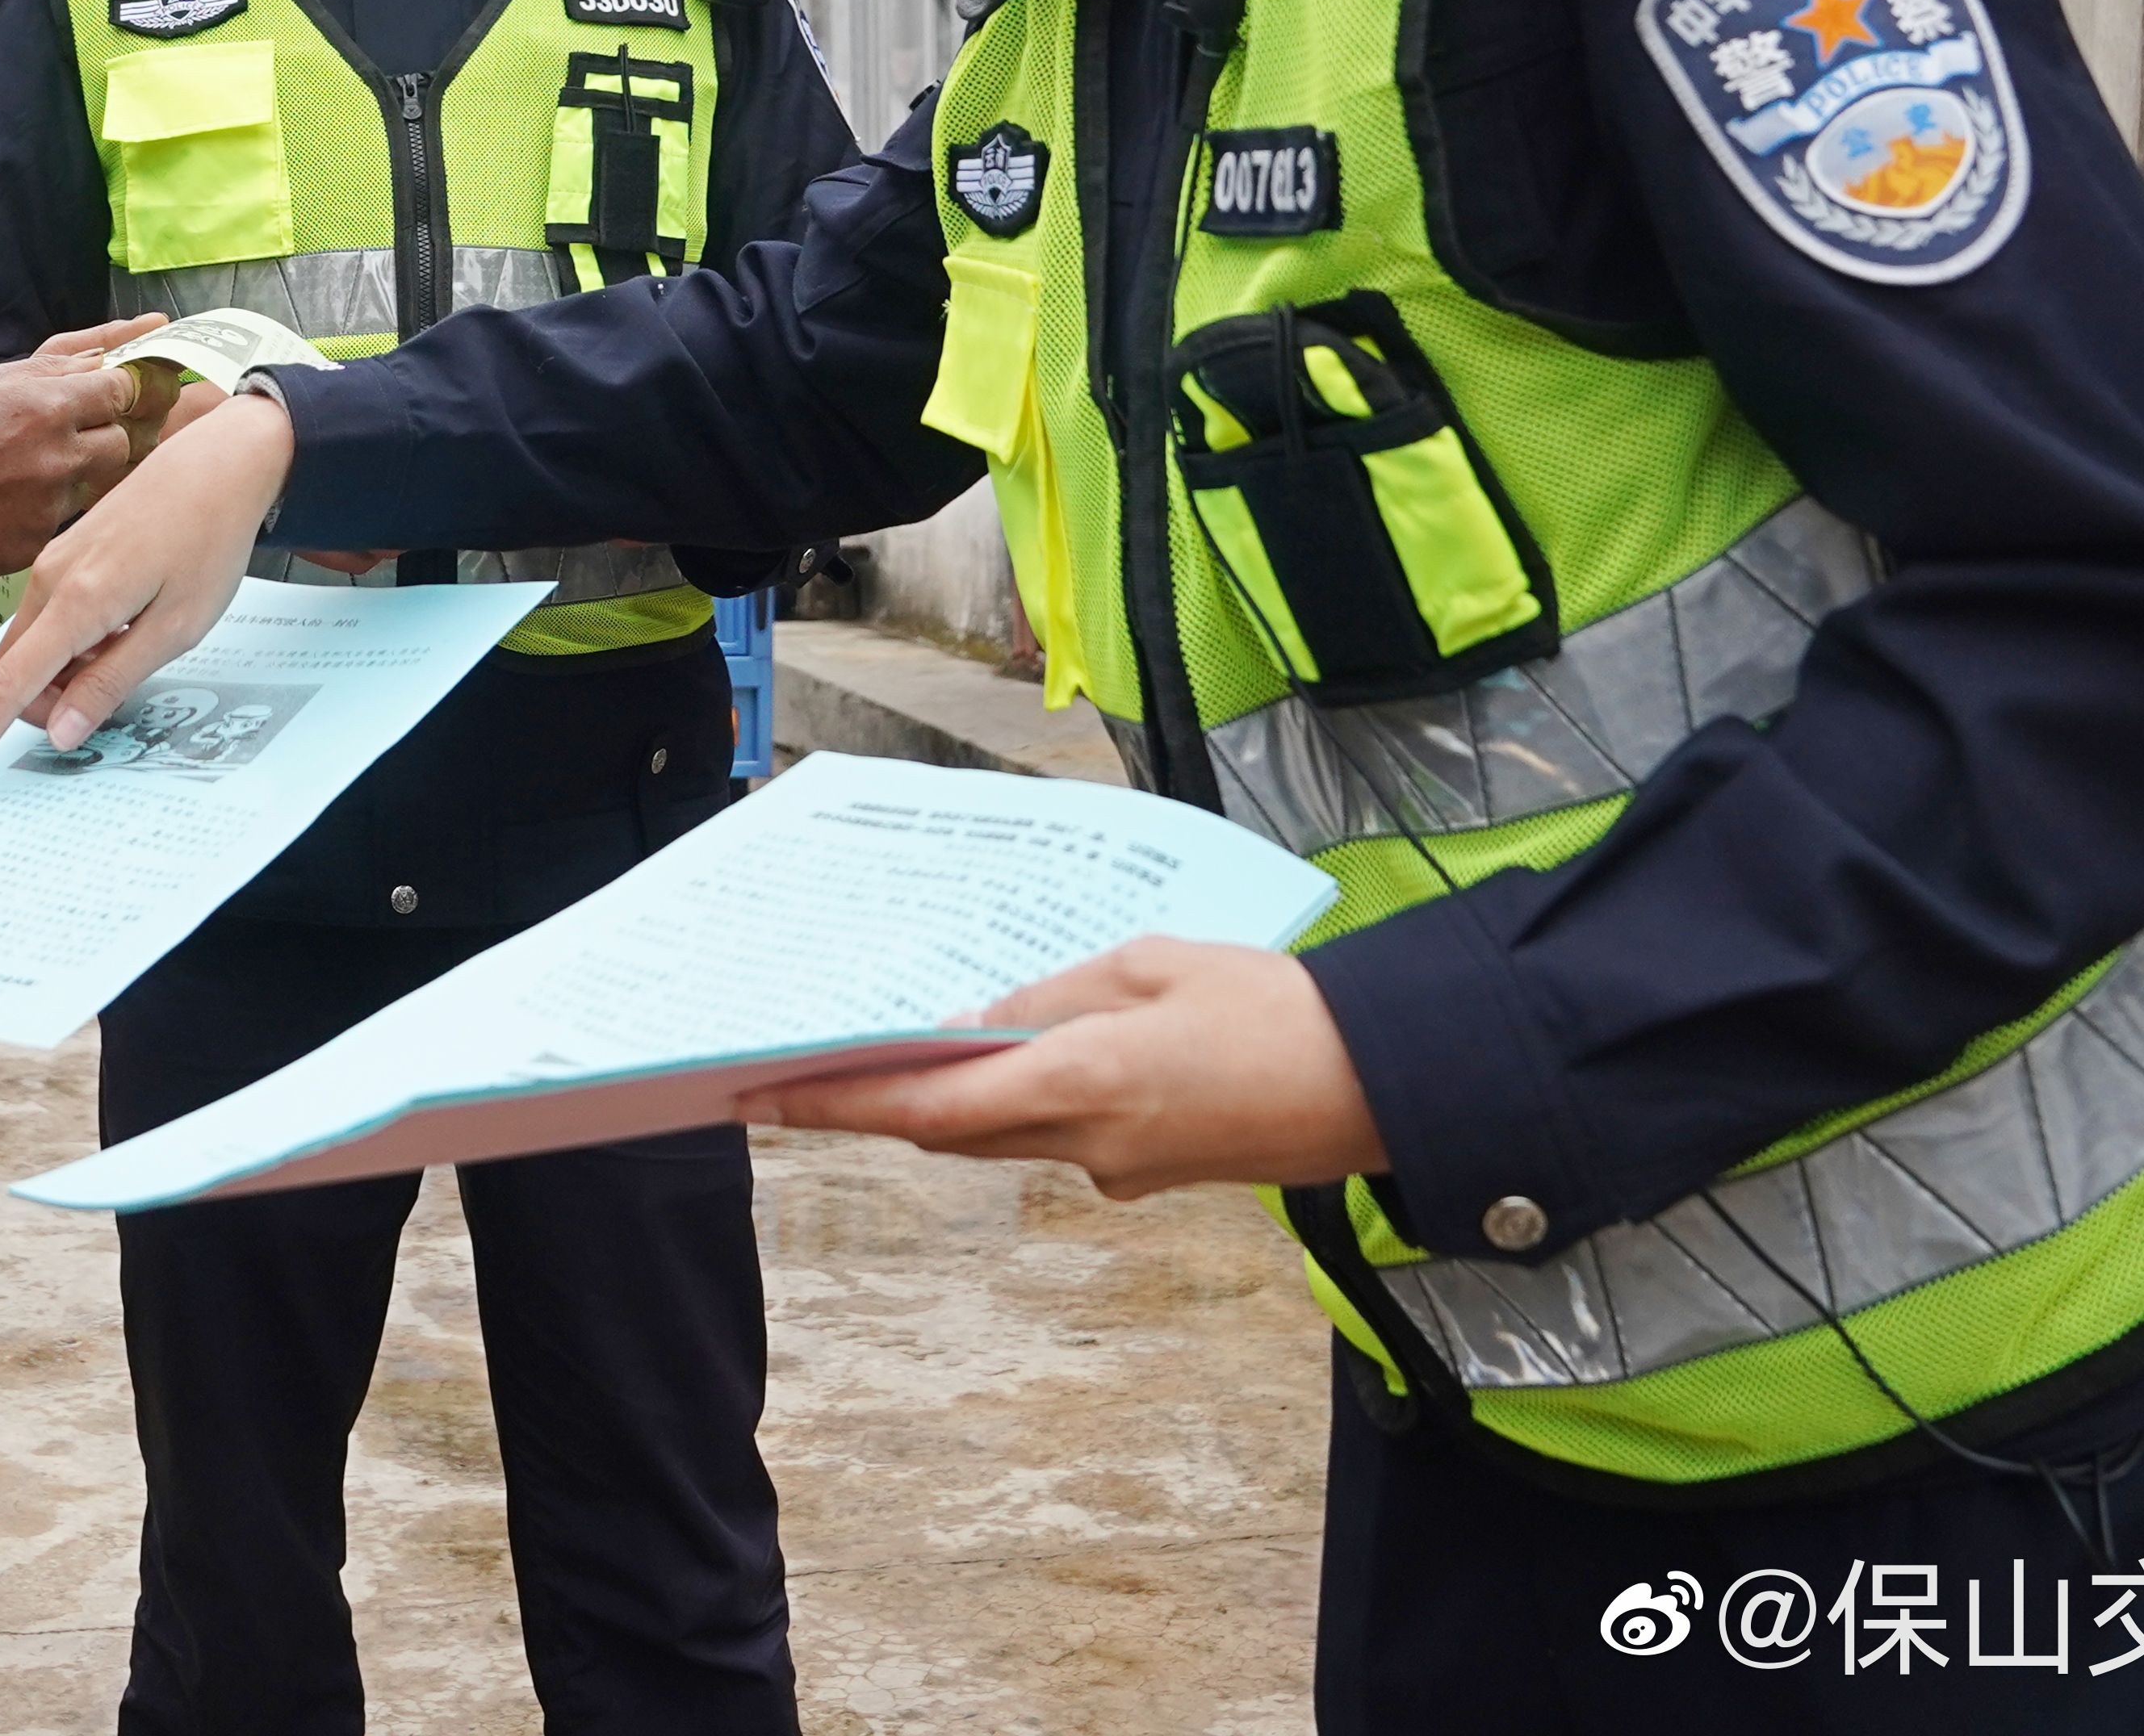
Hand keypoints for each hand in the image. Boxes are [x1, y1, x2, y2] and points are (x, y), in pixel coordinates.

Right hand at [0, 317, 166, 596]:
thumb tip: (118, 345)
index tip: (103, 399)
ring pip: (98, 487)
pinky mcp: (35, 544)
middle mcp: (57, 455)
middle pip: (123, 444)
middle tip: (65, 440)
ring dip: (77, 477)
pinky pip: (64, 525)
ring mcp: (49, 505)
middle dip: (103, 438)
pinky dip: (45, 514)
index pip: (124, 392)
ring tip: (29, 474)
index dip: (116, 394)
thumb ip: (57, 366)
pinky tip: (6, 506)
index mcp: (47, 404)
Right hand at [0, 388, 293, 803]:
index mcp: (76, 602)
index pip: (5, 690)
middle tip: (116, 700)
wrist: (219, 461)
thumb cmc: (208, 542)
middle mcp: (49, 580)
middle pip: (15, 675)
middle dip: (46, 708)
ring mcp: (51, 563)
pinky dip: (73, 643)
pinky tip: (128, 621)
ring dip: (65, 674)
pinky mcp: (62, 554)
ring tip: (136, 644)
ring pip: (32, 648)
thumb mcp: (176, 628)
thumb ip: (111, 681)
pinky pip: (47, 619)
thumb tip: (58, 733)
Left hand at [746, 939, 1388, 1197]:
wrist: (1378, 1081)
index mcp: (1082, 1081)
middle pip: (948, 1132)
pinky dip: (1019, 1106)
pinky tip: (1015, 1056)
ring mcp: (1117, 1173)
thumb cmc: (1272, 1005)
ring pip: (998, 1140)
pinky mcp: (1149, 1176)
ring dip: (946, 1106)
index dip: (838, 1103)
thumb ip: (1053, 998)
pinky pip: (1057, 1141)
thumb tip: (978, 1022)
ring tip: (891, 1052)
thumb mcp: (1149, 966)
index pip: (925, 1105)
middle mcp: (1087, 1145)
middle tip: (803, 1071)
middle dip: (876, 1105)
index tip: (765, 1094)